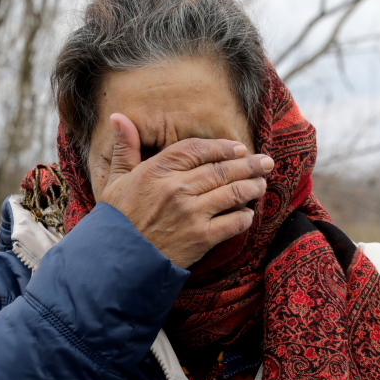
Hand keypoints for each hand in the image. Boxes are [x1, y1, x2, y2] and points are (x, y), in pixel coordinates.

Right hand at [99, 113, 273, 268]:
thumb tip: (118, 116)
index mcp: (157, 170)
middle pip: (222, 169)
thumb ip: (125, 148)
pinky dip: (244, 217)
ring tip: (262, 183)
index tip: (238, 148)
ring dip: (252, 187)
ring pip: (233, 193)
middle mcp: (178, 188)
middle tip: (265, 162)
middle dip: (248, 164)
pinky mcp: (201, 238)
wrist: (117, 263)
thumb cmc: (116, 221)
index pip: (198, 149)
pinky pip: (232, 223)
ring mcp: (192, 213)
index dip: (222, 147)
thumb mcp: (114, 180)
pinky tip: (248, 214)